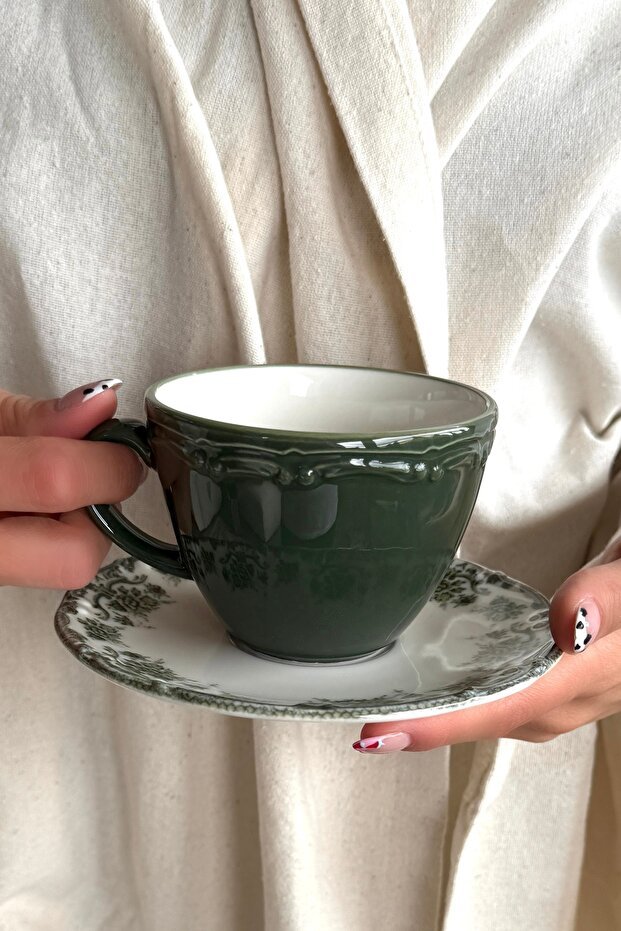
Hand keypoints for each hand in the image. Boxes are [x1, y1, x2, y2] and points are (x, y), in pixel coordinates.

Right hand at [0, 379, 145, 588]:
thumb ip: (37, 417)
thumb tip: (101, 407)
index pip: (54, 481)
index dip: (106, 461)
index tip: (119, 446)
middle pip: (74, 557)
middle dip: (98, 511)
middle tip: (93, 475)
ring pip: (64, 571)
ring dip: (76, 527)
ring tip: (44, 492)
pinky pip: (42, 571)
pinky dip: (53, 539)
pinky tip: (28, 512)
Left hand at [354, 545, 620, 752]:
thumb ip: (609, 596)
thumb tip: (568, 625)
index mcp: (592, 673)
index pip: (505, 706)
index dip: (440, 724)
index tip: (381, 732)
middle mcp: (580, 695)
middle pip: (491, 719)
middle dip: (427, 725)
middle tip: (364, 718)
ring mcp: (573, 692)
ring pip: (499, 712)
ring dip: (445, 712)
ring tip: (387, 702)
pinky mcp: (564, 680)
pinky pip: (509, 696)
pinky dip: (469, 693)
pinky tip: (442, 675)